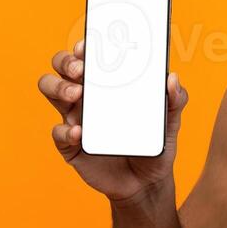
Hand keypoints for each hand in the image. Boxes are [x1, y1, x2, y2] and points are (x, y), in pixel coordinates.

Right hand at [37, 39, 188, 203]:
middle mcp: (86, 96)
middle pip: (61, 67)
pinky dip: (65, 130)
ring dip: (59, 86)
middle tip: (82, 69)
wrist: (146, 183)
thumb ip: (175, 100)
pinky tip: (80, 131)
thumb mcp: (170, 121)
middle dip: (66, 62)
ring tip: (78, 92)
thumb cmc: (154, 144)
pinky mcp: (71, 145)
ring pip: (50, 90)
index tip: (88, 45)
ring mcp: (75, 118)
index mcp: (107, 84)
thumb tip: (172, 78)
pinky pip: (58, 133)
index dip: (82, 46)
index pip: (87, 56)